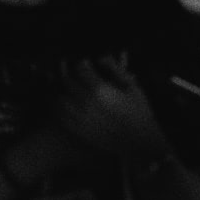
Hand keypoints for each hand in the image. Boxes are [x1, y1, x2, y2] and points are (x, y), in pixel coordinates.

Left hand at [53, 59, 169, 163]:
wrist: (139, 142)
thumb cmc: (140, 113)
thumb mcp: (133, 88)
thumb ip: (116, 70)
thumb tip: (101, 57)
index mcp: (100, 89)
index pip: (80, 67)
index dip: (82, 63)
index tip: (86, 64)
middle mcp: (86, 101)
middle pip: (67, 80)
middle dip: (71, 75)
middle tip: (77, 75)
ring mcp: (79, 116)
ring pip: (60, 97)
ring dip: (63, 91)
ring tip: (70, 90)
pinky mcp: (77, 128)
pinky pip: (60, 114)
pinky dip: (61, 108)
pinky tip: (68, 105)